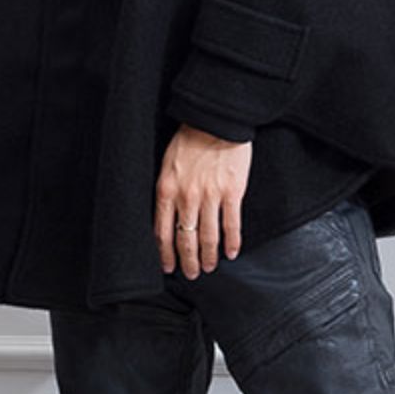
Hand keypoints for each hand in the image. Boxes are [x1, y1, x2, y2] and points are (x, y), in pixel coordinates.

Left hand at [156, 124, 251, 276]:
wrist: (215, 120)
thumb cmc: (189, 137)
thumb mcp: (166, 164)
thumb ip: (167, 190)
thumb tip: (166, 215)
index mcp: (166, 190)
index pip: (161, 232)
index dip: (165, 253)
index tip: (168, 267)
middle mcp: (186, 197)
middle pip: (185, 239)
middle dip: (187, 261)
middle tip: (191, 274)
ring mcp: (210, 196)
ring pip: (208, 237)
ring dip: (208, 256)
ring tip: (209, 267)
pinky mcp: (232, 192)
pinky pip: (231, 225)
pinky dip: (232, 243)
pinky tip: (232, 253)